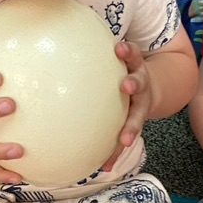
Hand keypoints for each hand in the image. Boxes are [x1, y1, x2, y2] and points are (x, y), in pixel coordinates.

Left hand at [101, 40, 152, 170]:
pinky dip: (114, 153)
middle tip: (127, 85)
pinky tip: (103, 166)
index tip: (119, 47)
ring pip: (137, 116)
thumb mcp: (109, 58)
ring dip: (130, 127)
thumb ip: (88, 50)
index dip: (128, 50)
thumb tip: (51, 37)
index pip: (132, 54)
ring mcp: (140, 106)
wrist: (152, 89)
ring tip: (123, 140)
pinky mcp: (133, 125)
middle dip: (135, 82)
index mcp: (133, 66)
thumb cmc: (117, 71)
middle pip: (140, 82)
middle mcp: (140, 85)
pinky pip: (123, 140)